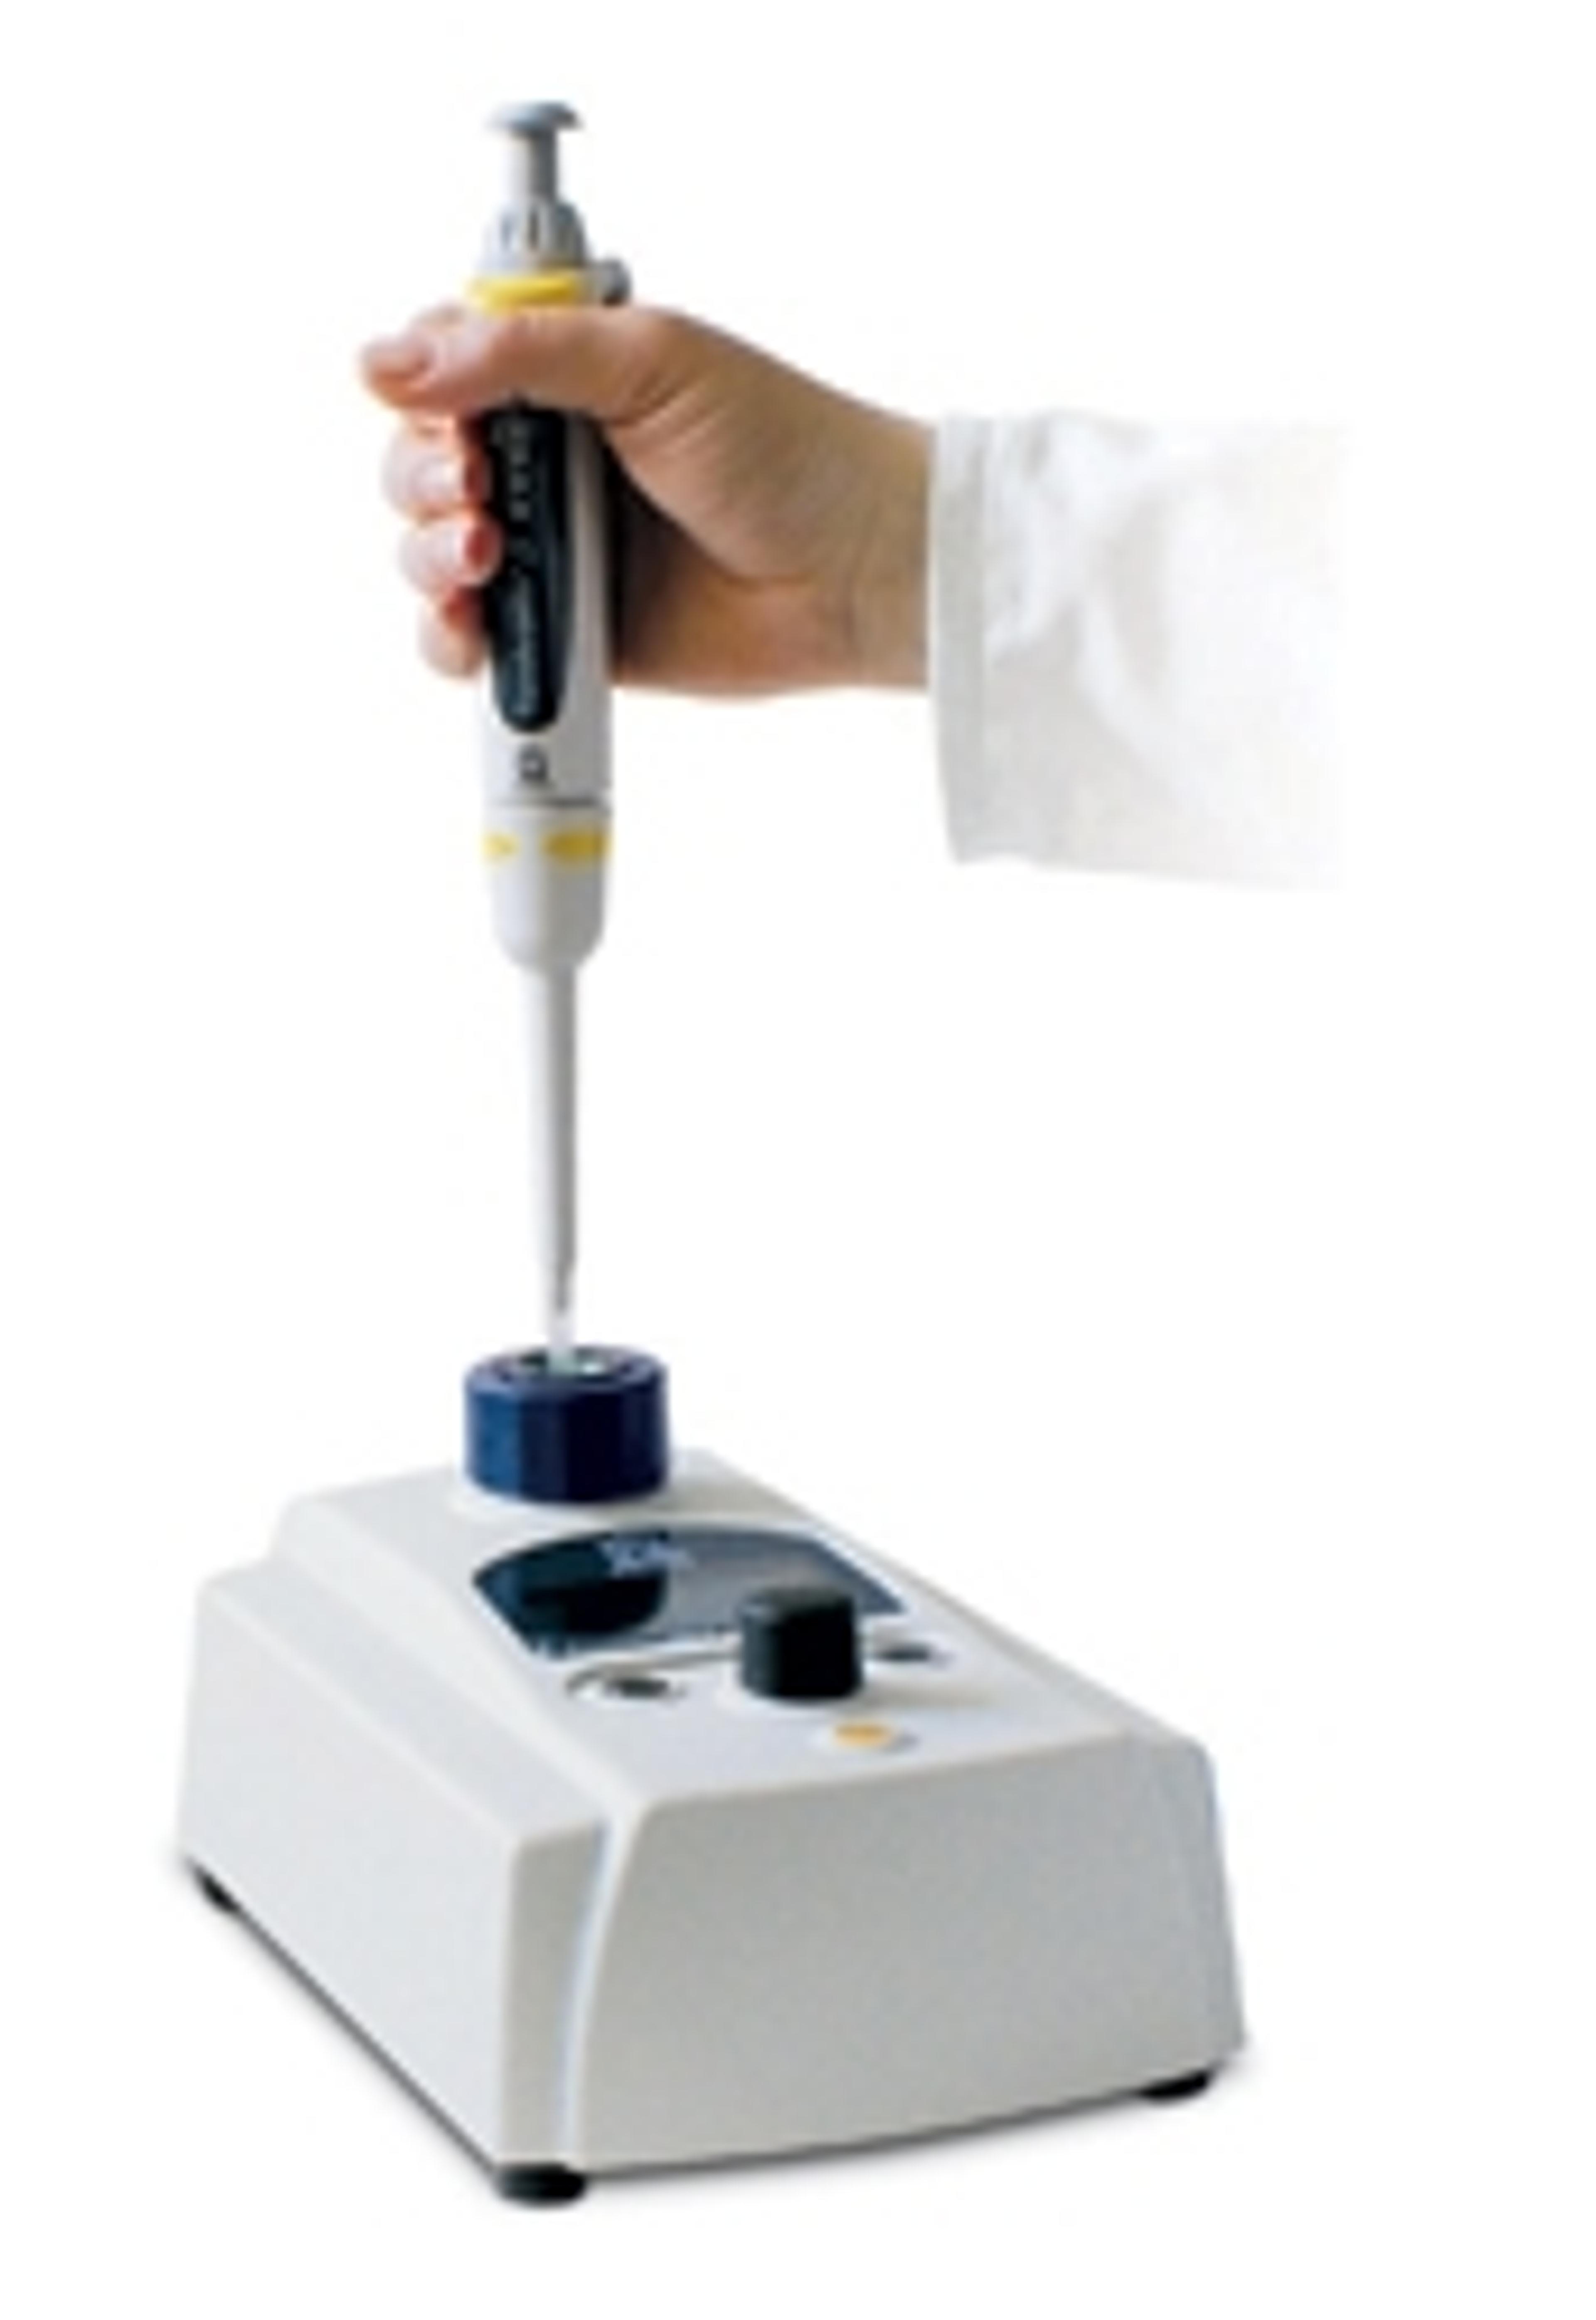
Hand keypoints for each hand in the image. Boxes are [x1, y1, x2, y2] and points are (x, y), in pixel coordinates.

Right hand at [361, 306, 929, 694]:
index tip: (452, 414)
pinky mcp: (570, 635)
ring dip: (428, 555)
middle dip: (424, 477)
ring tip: (485, 559)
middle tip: (478, 489)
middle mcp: (551, 462)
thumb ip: (520, 350)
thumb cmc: (783, 448)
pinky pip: (477, 642)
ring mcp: (556, 552)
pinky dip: (451, 639)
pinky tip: (470, 629)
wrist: (856, 568)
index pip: (442, 367)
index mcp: (565, 376)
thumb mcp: (650, 360)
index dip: (421, 389)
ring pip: (430, 553)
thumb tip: (387, 359)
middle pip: (421, 463)